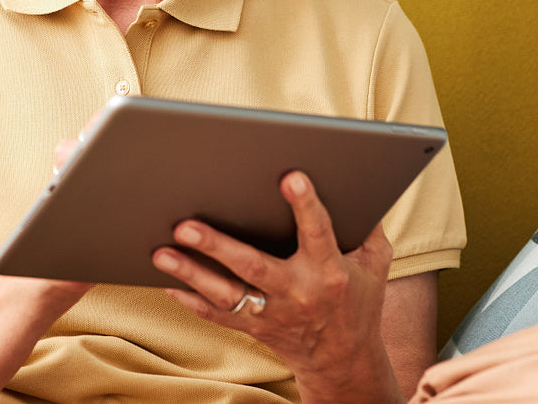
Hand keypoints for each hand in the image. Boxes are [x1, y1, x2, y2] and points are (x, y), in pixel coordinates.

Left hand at [150, 171, 403, 403]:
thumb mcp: (375, 262)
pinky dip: (190, 300)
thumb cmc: (358, 300)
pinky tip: (167, 282)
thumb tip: (361, 181)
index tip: (290, 177)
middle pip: (253, 266)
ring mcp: (272, 313)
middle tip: (185, 224)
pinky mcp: (254, 327)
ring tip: (161, 252)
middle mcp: (297, 292)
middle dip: (217, 246)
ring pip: (226, 294)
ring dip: (191, 273)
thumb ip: (368, 224)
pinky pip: (218, 316)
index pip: (318, 232)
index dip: (305, 205)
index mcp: (330, 270)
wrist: (344, 361)